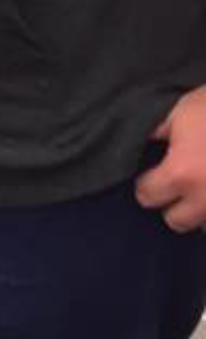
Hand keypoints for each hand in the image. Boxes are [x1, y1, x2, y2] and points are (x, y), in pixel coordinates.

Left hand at [136, 85, 205, 231]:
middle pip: (176, 221)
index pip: (148, 196)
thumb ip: (155, 132)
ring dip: (200, 212)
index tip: (151, 175)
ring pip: (204, 226)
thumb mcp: (179, 111)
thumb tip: (140, 143)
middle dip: (172, 205)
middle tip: (177, 185)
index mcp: (182, 173)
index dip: (146, 184)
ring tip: (202, 188)